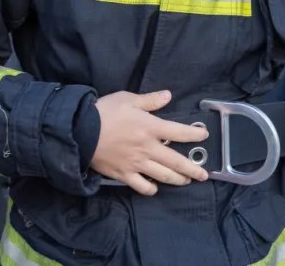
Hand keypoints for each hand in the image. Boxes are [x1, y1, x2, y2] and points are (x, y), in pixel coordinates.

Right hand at [91, 90, 208, 195]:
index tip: (204, 136)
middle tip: (204, 175)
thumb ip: (149, 100)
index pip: (180, 132)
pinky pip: (142, 186)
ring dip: (177, 180)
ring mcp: (137, 163)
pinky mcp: (124, 174)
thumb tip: (168, 95)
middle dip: (193, 169)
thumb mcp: (127, 99)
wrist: (80, 132)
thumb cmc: (104, 112)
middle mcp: (148, 148)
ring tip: (185, 181)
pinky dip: (151, 189)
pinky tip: (155, 188)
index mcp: (151, 127)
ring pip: (163, 176)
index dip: (194, 135)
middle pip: (176, 162)